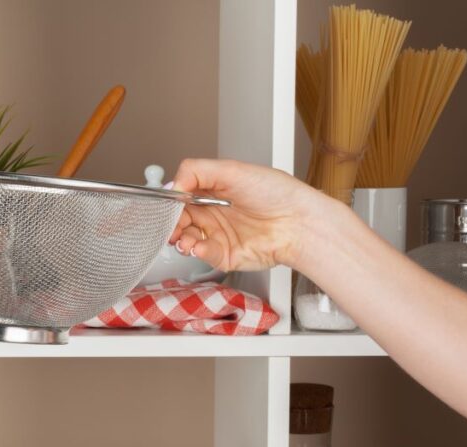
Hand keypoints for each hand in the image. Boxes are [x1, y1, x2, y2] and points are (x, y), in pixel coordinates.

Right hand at [170, 158, 346, 271]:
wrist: (298, 222)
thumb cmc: (276, 193)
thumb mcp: (232, 170)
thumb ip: (196, 171)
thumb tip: (172, 185)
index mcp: (213, 192)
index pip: (181, 198)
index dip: (171, 203)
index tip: (167, 207)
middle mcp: (214, 214)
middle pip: (179, 221)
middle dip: (171, 225)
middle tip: (171, 227)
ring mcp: (219, 235)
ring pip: (187, 240)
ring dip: (181, 240)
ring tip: (185, 240)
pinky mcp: (225, 255)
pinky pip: (204, 255)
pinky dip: (197, 251)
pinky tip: (199, 247)